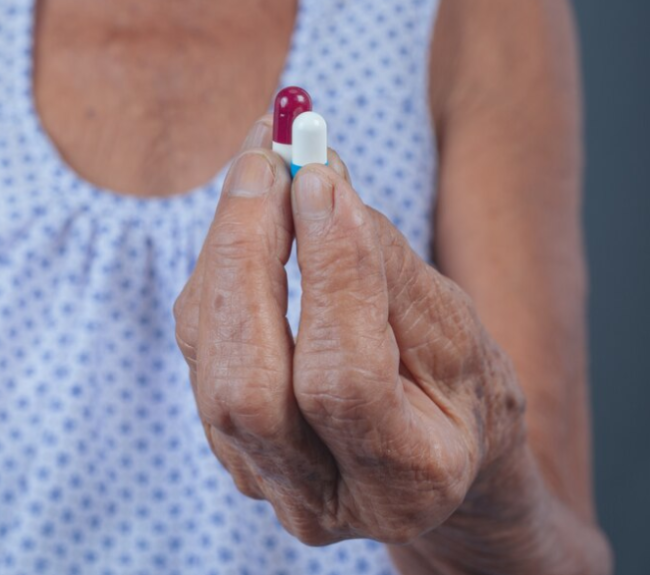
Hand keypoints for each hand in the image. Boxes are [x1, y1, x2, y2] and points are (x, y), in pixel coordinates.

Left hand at [173, 117, 527, 544]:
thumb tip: (314, 178)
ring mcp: (258, 476)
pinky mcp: (221, 437)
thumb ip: (382, 263)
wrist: (429, 449)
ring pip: (209, 359)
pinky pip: (200, 343)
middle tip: (266, 159)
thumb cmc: (456, 386)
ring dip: (227, 247)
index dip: (328, 274)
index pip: (342, 380)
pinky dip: (219, 266)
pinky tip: (249, 215)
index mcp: (406, 481)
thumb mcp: (453, 328)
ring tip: (262, 165)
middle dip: (245, 257)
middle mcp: (316, 497)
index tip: (320, 180)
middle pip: (246, 388)